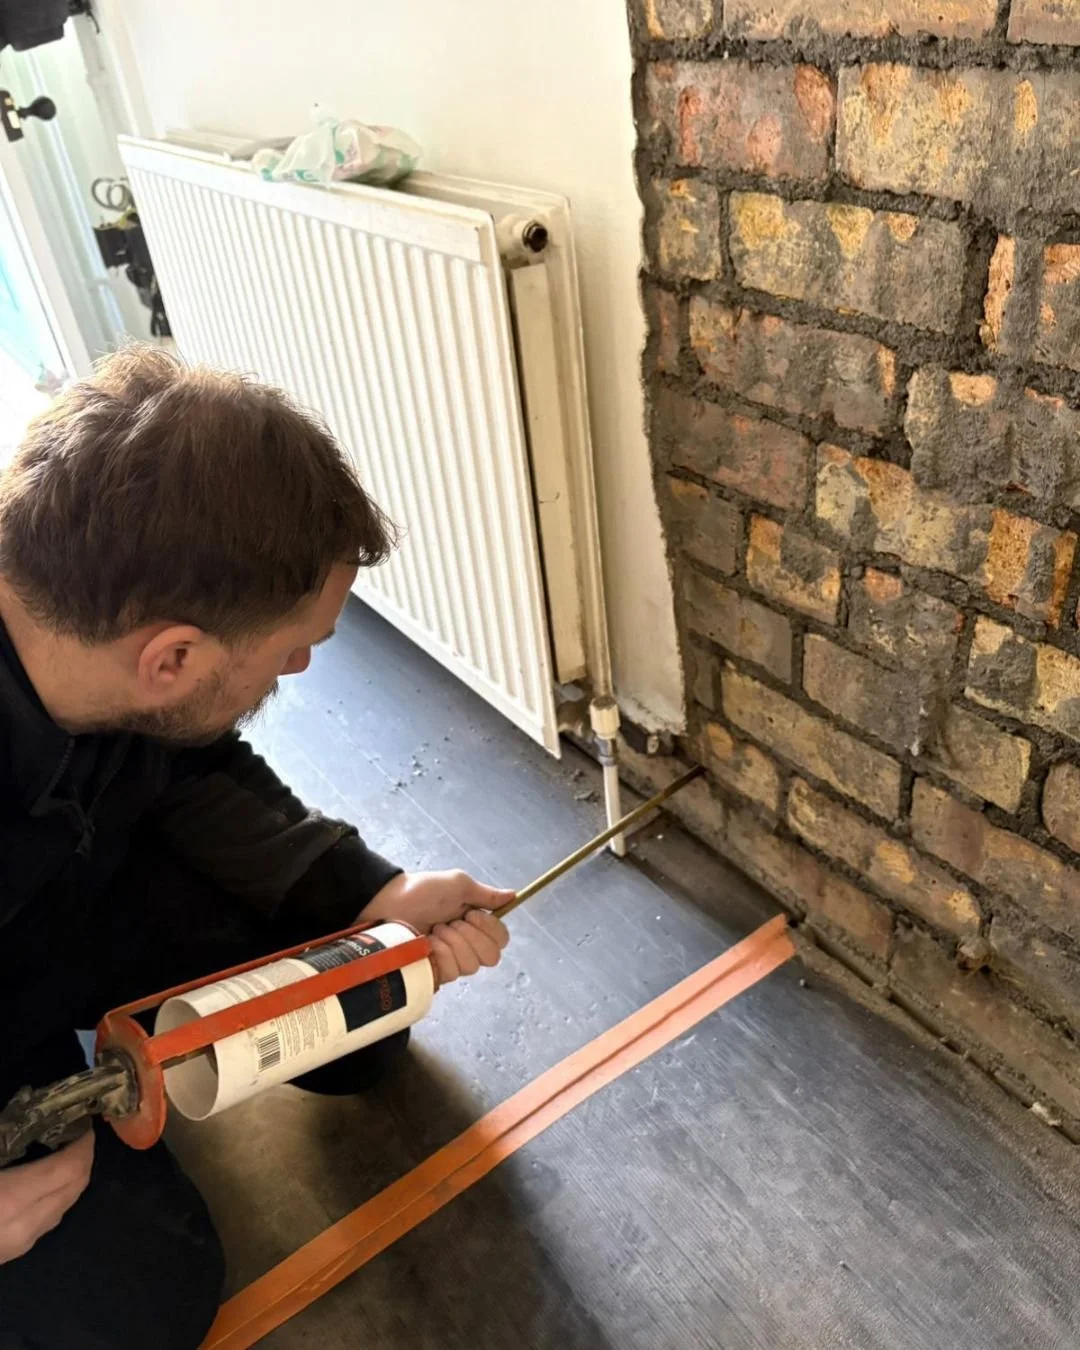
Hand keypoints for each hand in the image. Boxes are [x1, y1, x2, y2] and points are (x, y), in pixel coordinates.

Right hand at [0, 1130, 93, 1263]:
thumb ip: (7, 1140)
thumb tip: (27, 1118)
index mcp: (13, 1199)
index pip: (70, 1168)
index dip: (84, 1144)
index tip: (85, 1121)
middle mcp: (25, 1225)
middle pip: (75, 1187)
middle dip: (84, 1157)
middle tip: (79, 1131)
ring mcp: (22, 1243)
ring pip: (65, 1205)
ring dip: (73, 1177)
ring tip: (65, 1151)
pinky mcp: (15, 1252)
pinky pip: (50, 1218)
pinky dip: (58, 1195)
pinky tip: (46, 1181)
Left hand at [361, 870, 511, 984]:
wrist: (388, 902)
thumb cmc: (421, 891)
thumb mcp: (457, 884)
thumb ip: (486, 894)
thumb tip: (513, 895)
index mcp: (475, 924)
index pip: (501, 940)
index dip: (490, 929)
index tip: (470, 913)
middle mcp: (467, 945)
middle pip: (491, 957)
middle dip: (471, 937)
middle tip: (450, 922)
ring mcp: (450, 961)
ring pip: (471, 966)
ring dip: (453, 943)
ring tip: (435, 930)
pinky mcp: (434, 973)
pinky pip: (451, 973)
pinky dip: (440, 954)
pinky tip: (427, 944)